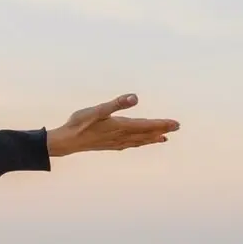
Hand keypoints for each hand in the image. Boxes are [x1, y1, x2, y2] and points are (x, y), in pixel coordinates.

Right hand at [46, 94, 178, 157]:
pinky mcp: (109, 145)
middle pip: (146, 134)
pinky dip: (139, 143)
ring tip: (163, 138)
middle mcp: (121, 136)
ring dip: (152, 139)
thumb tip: (135, 97)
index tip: (176, 124)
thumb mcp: (97, 110)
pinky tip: (138, 143)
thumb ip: (117, 104)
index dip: (162, 124)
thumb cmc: (79, 124)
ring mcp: (115, 142)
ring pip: (139, 141)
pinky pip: (129, 144)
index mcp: (121, 126)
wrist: (66, 142)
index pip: (146, 125)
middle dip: (161, 130)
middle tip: (176, 128)